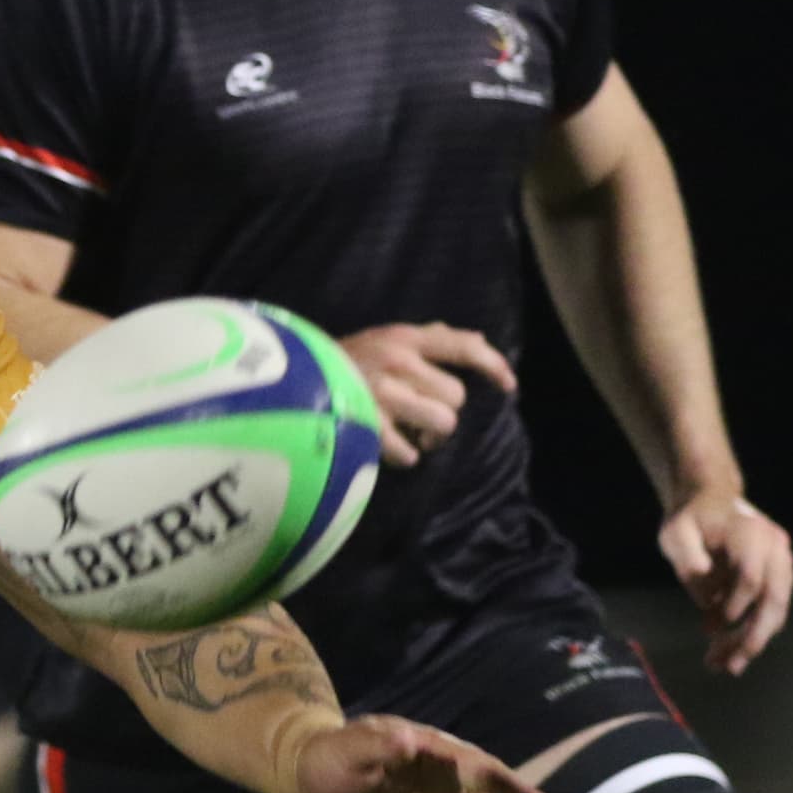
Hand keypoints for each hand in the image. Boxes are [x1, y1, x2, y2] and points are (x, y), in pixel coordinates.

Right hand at [337, 322, 518, 467]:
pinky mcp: (367, 427)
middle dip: (441, 410)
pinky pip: (411, 453)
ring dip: (427, 436)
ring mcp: (381, 394)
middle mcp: (396, 361)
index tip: (509, 386)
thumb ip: (426, 340)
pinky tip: (383, 445)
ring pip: (441, 425)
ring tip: (406, 432)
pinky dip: (402, 455)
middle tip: (418, 415)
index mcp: (402, 337)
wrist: (283, 386)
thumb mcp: (382, 338)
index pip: (463, 346)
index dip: (493, 366)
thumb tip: (477, 339)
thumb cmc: (339, 364)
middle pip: (455, 396)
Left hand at [660, 486, 791, 675]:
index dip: (736, 604)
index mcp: (751, 533)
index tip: (713, 626)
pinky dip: (751, 631)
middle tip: (730, 666)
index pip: (752, 577)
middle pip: (774, 599)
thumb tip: (705, 589)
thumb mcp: (676, 532)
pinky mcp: (779, 577)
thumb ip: (687, 556)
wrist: (711, 504)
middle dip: (753, 636)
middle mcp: (776, 548)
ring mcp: (782, 562)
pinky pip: (771, 609)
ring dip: (753, 640)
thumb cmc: (690, 519)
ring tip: (724, 665)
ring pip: (776, 610)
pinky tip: (728, 650)